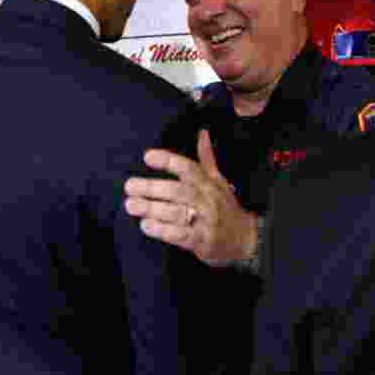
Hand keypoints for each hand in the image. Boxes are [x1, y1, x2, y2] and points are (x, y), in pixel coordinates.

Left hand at [124, 130, 258, 266]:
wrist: (245, 239)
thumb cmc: (225, 207)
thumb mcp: (218, 181)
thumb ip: (206, 158)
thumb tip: (202, 133)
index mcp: (209, 183)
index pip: (188, 168)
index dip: (168, 161)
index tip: (147, 156)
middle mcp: (207, 200)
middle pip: (177, 191)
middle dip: (151, 188)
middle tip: (129, 186)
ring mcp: (205, 221)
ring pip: (175, 212)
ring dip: (151, 209)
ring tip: (131, 205)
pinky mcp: (202, 241)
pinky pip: (180, 234)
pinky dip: (162, 230)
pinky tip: (146, 225)